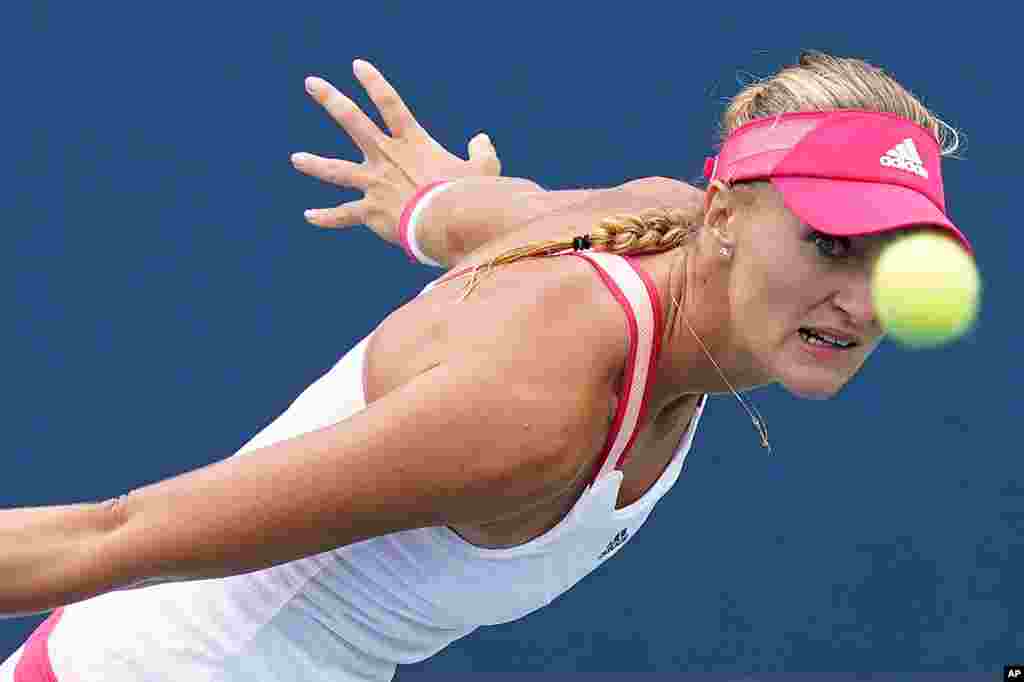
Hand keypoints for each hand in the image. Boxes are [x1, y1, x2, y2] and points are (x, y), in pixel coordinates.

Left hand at [291, 60, 500, 246]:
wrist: (448, 222)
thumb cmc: (469, 195)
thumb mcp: (485, 169)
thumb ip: (483, 152)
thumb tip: (481, 139)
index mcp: (414, 143)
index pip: (390, 103)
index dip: (373, 83)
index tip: (356, 66)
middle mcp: (388, 157)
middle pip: (353, 122)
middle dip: (331, 100)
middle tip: (311, 83)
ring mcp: (375, 184)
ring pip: (337, 170)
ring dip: (314, 163)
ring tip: (296, 158)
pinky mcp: (371, 212)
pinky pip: (344, 214)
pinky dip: (326, 217)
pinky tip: (309, 216)